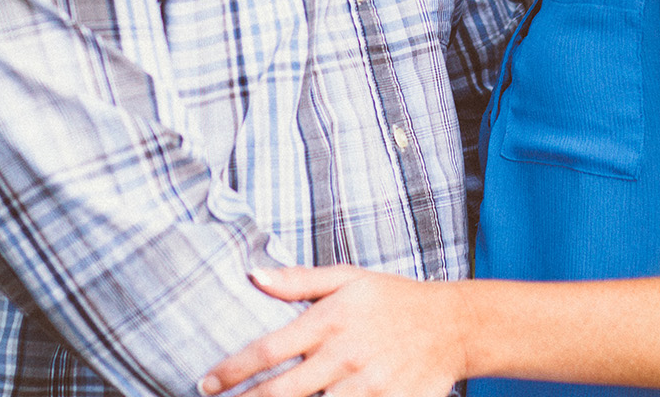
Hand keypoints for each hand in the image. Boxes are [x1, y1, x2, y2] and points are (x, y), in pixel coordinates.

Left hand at [200, 264, 472, 396]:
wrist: (453, 324)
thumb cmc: (394, 298)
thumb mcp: (348, 278)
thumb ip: (299, 280)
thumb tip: (253, 274)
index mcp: (330, 320)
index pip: (269, 350)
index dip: (232, 370)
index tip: (206, 383)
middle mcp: (345, 355)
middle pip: (281, 391)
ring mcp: (367, 386)